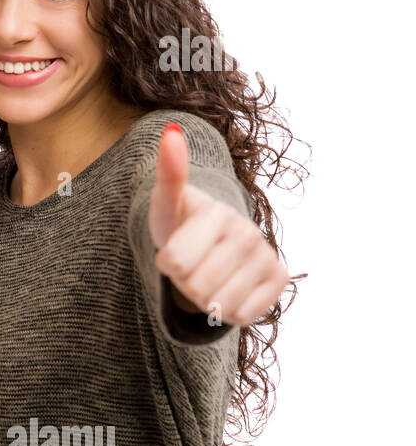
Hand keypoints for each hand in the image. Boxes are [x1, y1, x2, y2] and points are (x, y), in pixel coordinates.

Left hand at [149, 123, 288, 325]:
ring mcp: (266, 254)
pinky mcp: (279, 278)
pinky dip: (229, 310)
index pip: (173, 262)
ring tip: (208, 274)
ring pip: (217, 304)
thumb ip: (168, 173)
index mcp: (217, 213)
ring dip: (204, 298)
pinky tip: (229, 288)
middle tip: (192, 263)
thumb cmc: (180, 223)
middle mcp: (248, 231)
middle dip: (184, 281)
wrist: (209, 244)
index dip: (166, 263)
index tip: (174, 248)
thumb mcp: (166, 203)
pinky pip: (243, 314)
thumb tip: (171, 130)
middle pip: (194, 285)